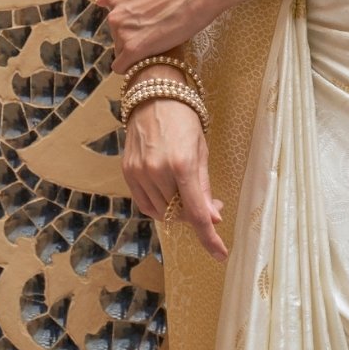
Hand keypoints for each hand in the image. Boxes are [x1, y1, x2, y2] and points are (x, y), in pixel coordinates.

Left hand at [96, 0, 223, 72]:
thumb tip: (100, 1)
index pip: (116, 21)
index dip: (132, 25)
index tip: (145, 27)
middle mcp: (114, 15)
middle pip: (118, 37)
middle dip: (134, 38)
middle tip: (157, 34)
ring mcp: (122, 32)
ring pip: (121, 52)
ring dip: (136, 52)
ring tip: (158, 45)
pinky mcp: (133, 49)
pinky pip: (122, 67)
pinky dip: (132, 68)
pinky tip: (145, 63)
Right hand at [122, 89, 227, 260]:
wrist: (154, 96)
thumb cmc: (184, 119)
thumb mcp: (201, 150)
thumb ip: (205, 187)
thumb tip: (213, 218)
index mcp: (182, 165)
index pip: (197, 213)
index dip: (209, 237)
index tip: (220, 253)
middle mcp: (158, 172)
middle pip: (180, 215)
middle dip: (197, 215)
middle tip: (212, 204)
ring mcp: (139, 174)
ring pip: (162, 212)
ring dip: (178, 211)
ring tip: (189, 193)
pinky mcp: (127, 173)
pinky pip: (145, 203)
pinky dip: (160, 206)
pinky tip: (170, 195)